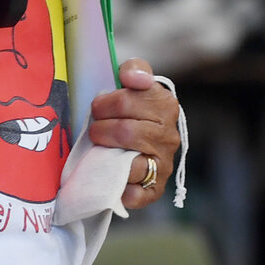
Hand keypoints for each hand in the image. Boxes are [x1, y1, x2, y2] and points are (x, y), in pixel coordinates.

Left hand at [90, 59, 182, 210]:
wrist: (138, 144)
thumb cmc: (131, 111)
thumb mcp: (133, 84)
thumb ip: (135, 70)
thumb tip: (132, 78)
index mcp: (166, 105)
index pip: (127, 100)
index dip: (105, 104)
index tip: (98, 107)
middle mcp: (170, 136)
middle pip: (125, 131)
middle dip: (100, 129)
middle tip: (94, 128)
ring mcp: (164, 164)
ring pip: (130, 162)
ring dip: (106, 155)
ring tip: (100, 149)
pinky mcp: (155, 189)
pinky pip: (136, 193)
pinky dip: (120, 188)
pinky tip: (112, 177)